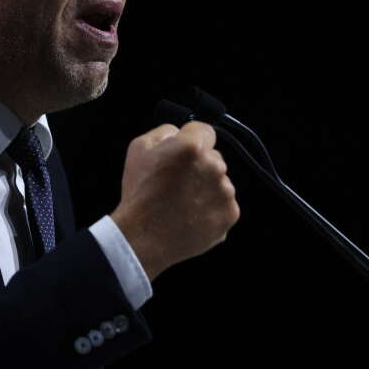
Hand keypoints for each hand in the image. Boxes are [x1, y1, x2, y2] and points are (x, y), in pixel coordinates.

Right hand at [110, 121, 239, 280]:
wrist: (143, 237)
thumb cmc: (139, 194)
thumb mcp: (139, 148)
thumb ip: (165, 132)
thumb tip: (179, 133)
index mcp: (192, 147)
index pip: (205, 131)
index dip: (191, 140)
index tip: (183, 153)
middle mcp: (214, 167)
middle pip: (213, 157)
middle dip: (199, 166)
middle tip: (178, 183)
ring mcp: (224, 192)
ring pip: (220, 181)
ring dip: (206, 188)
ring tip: (182, 202)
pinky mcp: (230, 214)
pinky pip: (224, 204)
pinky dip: (211, 208)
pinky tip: (191, 214)